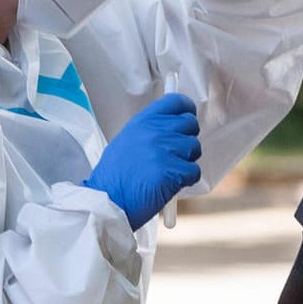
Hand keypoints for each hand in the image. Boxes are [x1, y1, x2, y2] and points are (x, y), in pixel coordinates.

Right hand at [83, 92, 202, 229]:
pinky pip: (194, 171)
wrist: (108, 201)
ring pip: (194, 148)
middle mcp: (155, 131)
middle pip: (190, 124)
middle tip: (175, 154)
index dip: (186, 109)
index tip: (187, 115)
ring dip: (186, 161)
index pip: (175, 102)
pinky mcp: (173, 171)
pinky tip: (169, 184)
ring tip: (167, 172)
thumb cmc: (115, 177)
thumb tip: (173, 127)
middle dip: (186, 139)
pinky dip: (186, 180)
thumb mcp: (126, 141)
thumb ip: (150, 131)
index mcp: (143, 121)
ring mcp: (164, 150)